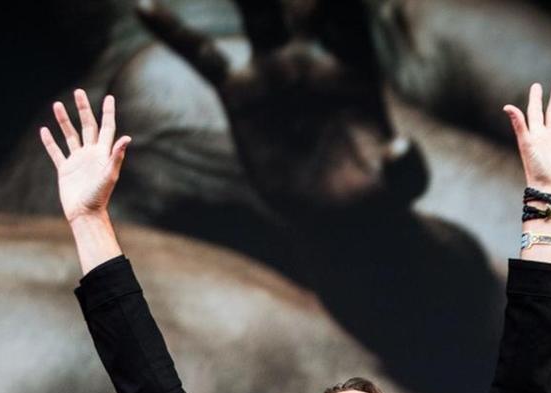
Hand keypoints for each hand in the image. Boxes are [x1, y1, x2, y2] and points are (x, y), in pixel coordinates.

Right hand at [41, 89, 130, 222]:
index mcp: (102, 153)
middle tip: (78, 92)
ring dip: (63, 120)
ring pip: (70, 135)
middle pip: (87, 126)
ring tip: (56, 105)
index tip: (109, 98)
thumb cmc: (99, 197)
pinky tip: (44, 130)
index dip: (108, 113)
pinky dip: (50, 142)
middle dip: (83, 109)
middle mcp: (90, 154)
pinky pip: (56, 152)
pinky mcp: (65, 170)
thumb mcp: (109, 175)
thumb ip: (116, 156)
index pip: (106, 128)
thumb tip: (126, 138)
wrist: (85, 214)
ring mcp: (77, 161)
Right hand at [136, 0, 425, 219]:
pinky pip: (203, 58)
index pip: (349, 16)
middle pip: (300, 2)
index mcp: (355, 65)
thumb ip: (406, 165)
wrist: (336, 213)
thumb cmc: (377, 191)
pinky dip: (174, 34)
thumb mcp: (400, 183)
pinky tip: (144, 7)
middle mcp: (312, 57)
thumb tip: (403, 150)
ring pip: (254, 16)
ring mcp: (274, 71)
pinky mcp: (240, 94)